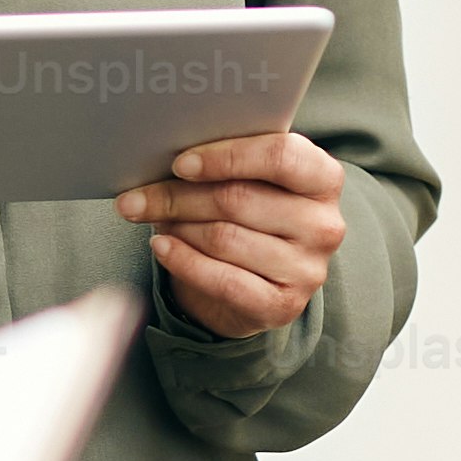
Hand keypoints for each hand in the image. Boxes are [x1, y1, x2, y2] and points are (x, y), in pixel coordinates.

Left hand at [121, 129, 346, 339]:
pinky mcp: (284, 305)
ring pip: (224, 238)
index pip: (280, 156)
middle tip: (136, 197)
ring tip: (152, 219)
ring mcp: (307, 269)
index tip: (179, 164)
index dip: (226, 157)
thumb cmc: (251, 214)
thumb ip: (228, 161)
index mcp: (324, 178)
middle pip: (239, 199)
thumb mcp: (251, 179)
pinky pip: (223, 280)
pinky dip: (184, 261)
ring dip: (178, 227)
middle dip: (178, 196)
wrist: (259, 281)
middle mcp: (324, 225)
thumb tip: (167, 154)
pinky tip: (161, 246)